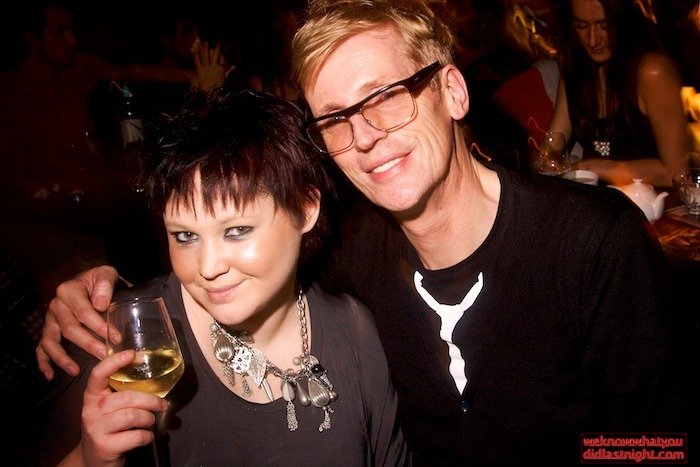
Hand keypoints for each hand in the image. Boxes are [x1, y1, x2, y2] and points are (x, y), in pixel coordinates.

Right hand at [36, 265, 118, 379]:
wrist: (90, 281)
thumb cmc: (100, 280)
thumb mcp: (106, 274)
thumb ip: (105, 284)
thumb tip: (100, 304)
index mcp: (69, 291)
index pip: (84, 313)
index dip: (100, 327)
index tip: (117, 339)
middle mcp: (56, 305)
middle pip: (69, 329)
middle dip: (88, 344)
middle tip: (104, 357)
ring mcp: (50, 319)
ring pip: (51, 341)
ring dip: (62, 358)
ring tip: (76, 371)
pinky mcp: (48, 330)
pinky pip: (40, 348)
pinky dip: (43, 362)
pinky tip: (50, 375)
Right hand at [66, 350, 168, 465]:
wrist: (92, 460)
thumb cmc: (107, 428)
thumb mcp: (108, 408)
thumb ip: (123, 393)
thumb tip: (156, 378)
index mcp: (92, 396)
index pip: (98, 374)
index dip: (114, 362)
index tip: (131, 354)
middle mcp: (90, 410)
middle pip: (126, 397)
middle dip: (151, 400)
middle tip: (163, 405)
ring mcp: (96, 429)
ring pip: (132, 415)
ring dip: (149, 418)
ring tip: (150, 422)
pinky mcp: (105, 446)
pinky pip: (135, 436)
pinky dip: (147, 436)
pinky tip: (146, 436)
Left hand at [190, 38, 233, 91]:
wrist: (210, 92)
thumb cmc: (218, 86)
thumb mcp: (225, 78)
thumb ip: (229, 71)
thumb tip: (235, 66)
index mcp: (220, 68)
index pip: (221, 56)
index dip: (220, 50)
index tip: (220, 44)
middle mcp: (213, 66)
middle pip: (215, 54)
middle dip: (216, 46)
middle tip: (215, 41)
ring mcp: (206, 67)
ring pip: (205, 55)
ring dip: (205, 48)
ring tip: (205, 42)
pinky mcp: (199, 70)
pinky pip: (197, 60)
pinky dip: (196, 54)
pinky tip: (195, 50)